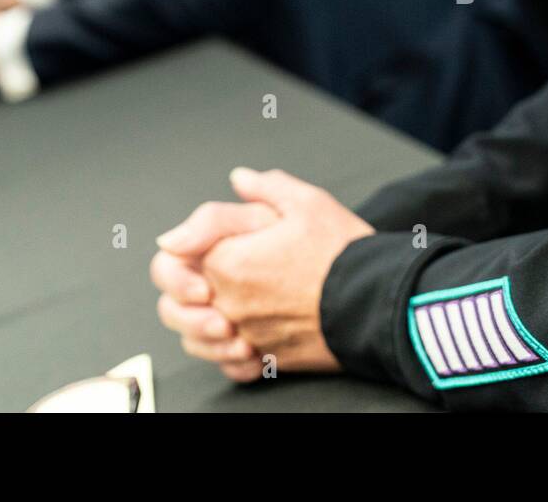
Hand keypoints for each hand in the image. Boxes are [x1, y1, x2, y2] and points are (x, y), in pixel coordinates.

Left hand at [156, 168, 373, 381]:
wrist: (376, 300)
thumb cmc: (343, 252)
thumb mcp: (307, 202)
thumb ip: (265, 187)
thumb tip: (240, 180)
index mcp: (228, 261)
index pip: (171, 256)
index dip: (182, 245)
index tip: (195, 242)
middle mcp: (229, 303)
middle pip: (173, 303)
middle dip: (183, 289)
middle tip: (204, 279)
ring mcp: (247, 334)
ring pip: (196, 339)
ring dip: (201, 325)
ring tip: (224, 310)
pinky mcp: (268, 358)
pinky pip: (232, 366)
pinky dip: (232, 356)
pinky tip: (245, 339)